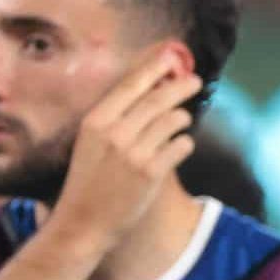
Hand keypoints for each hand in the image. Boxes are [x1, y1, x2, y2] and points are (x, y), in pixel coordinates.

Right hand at [46, 55, 200, 253]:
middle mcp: (115, 133)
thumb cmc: (89, 180)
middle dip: (180, 86)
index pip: (131, 85)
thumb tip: (149, 91)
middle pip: (157, 99)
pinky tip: (179, 146)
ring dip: (182, 118)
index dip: (154, 68)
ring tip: (182, 119)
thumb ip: (116, 118)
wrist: (83, 223)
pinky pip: (181, 147)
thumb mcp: (91, 142)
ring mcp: (134, 153)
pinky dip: (184, 144)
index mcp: (96, 121)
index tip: (172, 57)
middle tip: (195, 81)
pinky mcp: (152, 173)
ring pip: (173, 121)